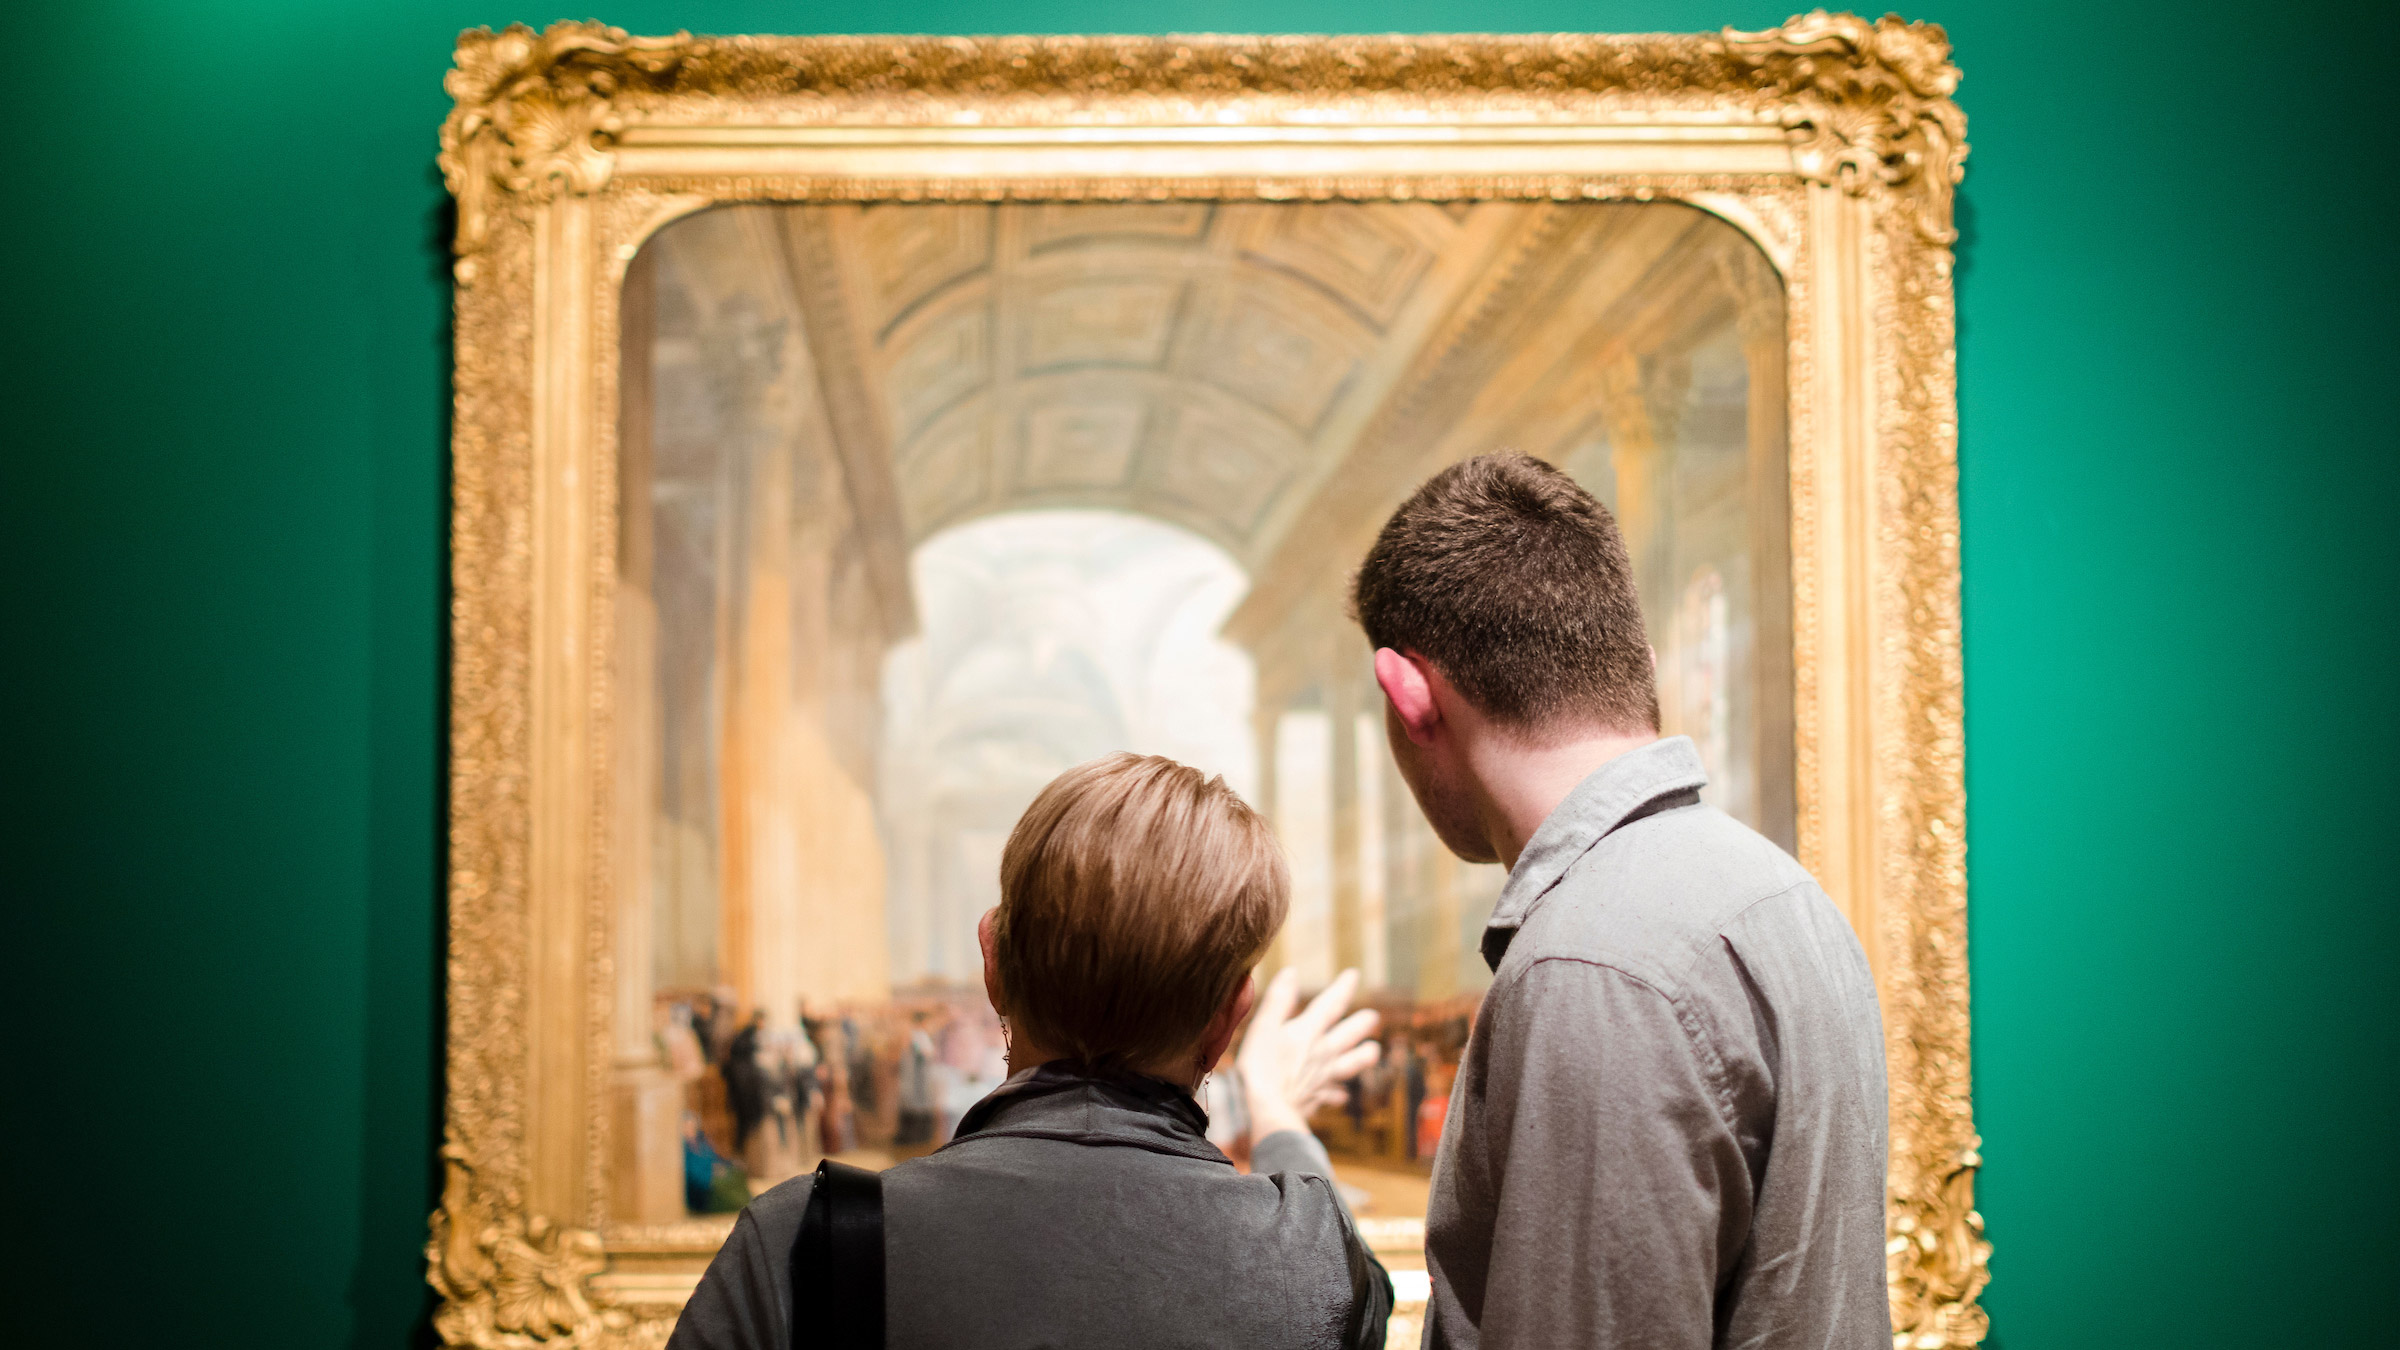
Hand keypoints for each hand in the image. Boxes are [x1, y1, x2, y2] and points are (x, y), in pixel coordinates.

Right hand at [1236, 968, 1380, 1140]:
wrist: (1267, 1111)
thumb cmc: (1260, 1068)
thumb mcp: (1262, 1027)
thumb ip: (1278, 1001)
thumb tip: (1291, 972)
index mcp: (1308, 1031)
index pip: (1331, 1004)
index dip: (1343, 988)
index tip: (1354, 974)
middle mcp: (1322, 1053)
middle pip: (1348, 1034)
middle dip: (1361, 1023)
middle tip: (1374, 1016)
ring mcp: (1322, 1077)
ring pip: (1350, 1065)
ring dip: (1363, 1056)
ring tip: (1374, 1051)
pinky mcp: (1316, 1098)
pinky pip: (1333, 1095)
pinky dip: (1338, 1094)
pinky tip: (1342, 1096)